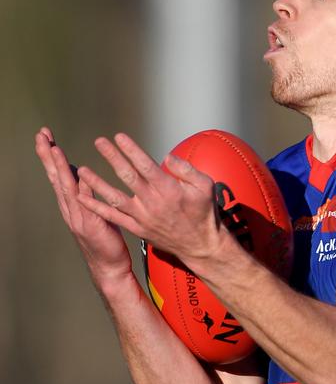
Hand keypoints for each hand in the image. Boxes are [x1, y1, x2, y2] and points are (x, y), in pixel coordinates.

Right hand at [34, 127, 132, 286]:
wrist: (109, 266)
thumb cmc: (104, 240)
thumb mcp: (95, 211)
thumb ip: (86, 193)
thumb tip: (81, 173)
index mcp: (71, 204)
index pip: (58, 175)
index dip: (50, 156)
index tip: (45, 136)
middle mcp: (70, 209)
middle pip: (56, 177)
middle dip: (48, 155)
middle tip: (41, 135)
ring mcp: (77, 217)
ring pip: (65, 187)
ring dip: (59, 167)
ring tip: (53, 148)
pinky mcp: (89, 225)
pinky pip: (84, 203)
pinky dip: (80, 187)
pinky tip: (79, 173)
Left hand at [74, 133, 222, 266]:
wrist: (200, 246)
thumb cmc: (204, 212)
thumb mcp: (206, 186)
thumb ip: (186, 169)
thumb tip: (166, 157)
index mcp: (168, 189)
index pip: (145, 165)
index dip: (131, 150)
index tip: (119, 137)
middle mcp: (152, 202)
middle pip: (127, 176)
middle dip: (112, 157)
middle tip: (99, 142)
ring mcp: (142, 217)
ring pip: (115, 197)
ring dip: (97, 183)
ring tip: (83, 170)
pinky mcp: (137, 229)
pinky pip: (114, 217)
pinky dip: (97, 208)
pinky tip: (82, 199)